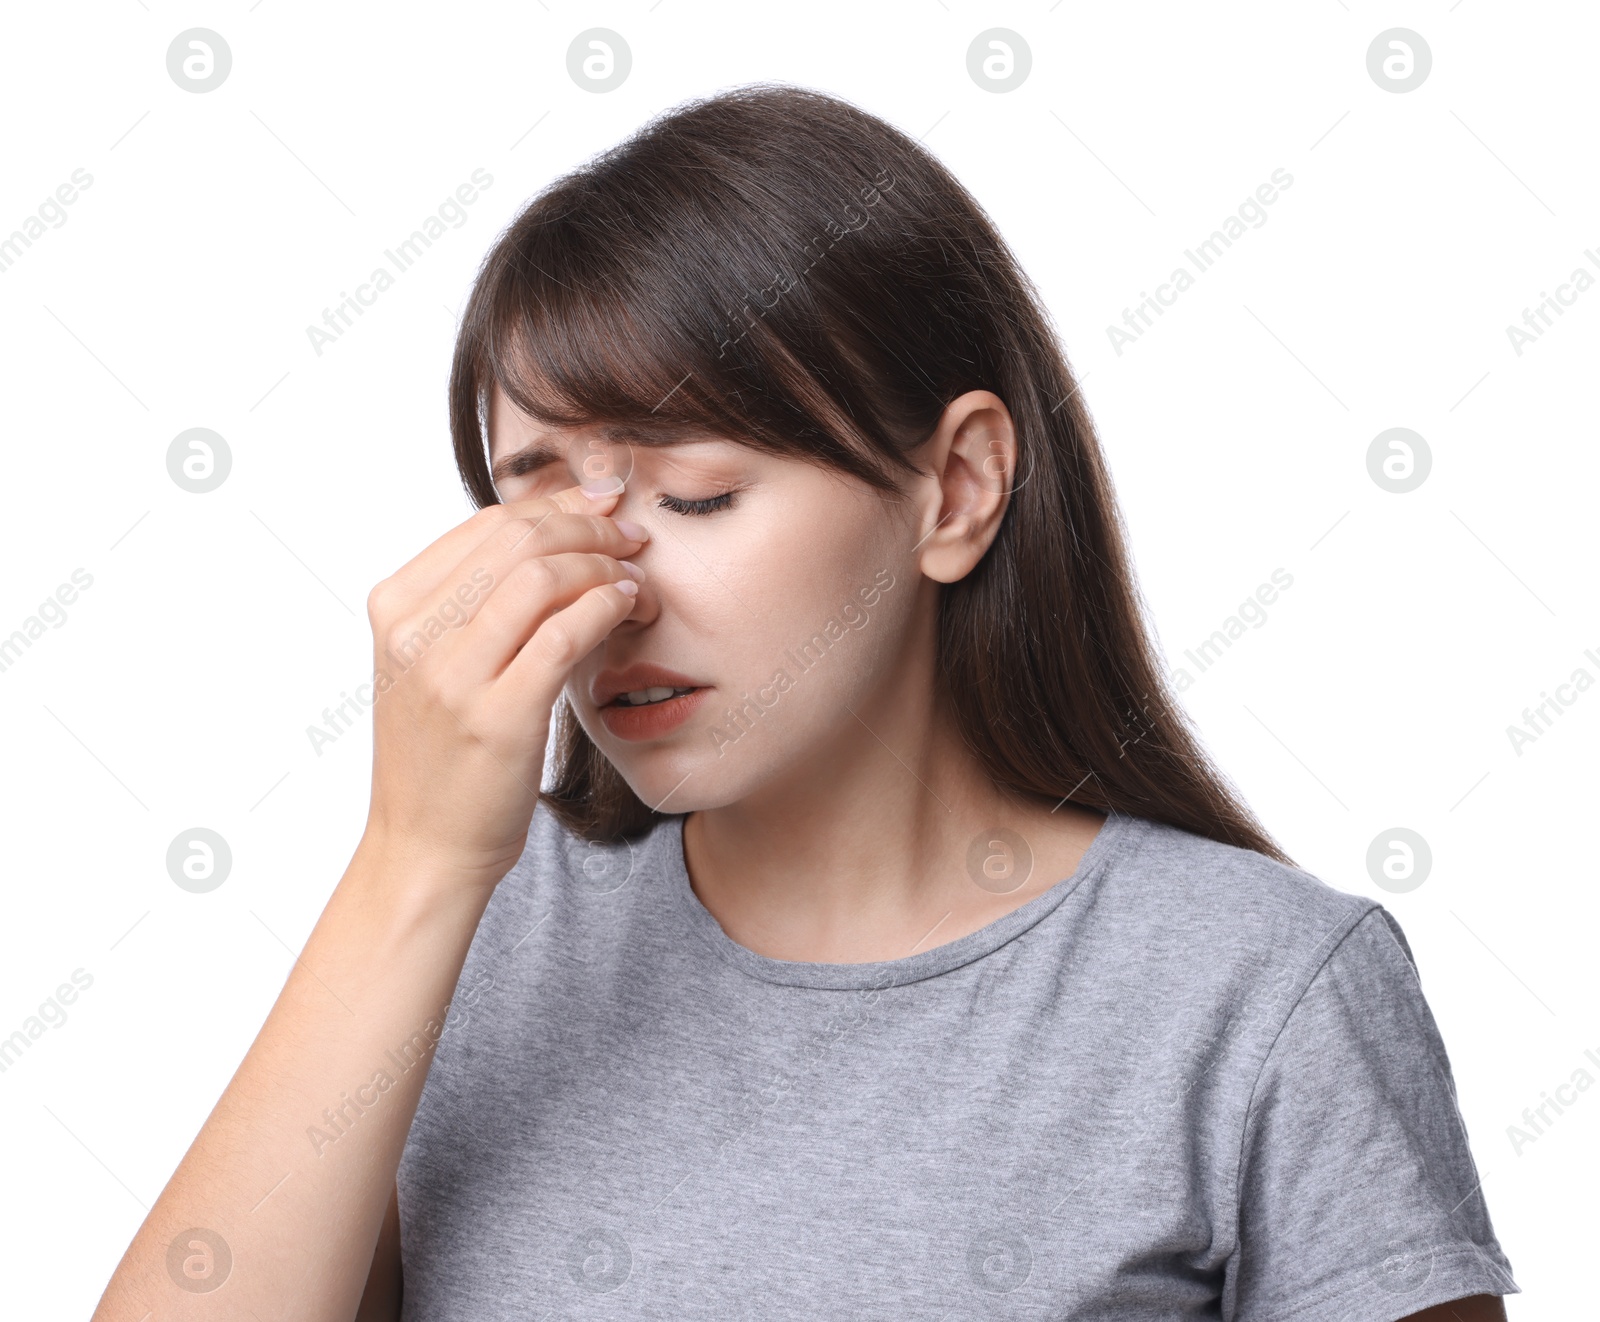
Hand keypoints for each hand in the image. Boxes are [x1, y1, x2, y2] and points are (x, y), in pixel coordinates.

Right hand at [359, 481, 645, 889]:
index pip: (486, 524)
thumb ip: (469, 603)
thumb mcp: (430, 666)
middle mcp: (415, 633)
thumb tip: (544, 535)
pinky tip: (627, 606)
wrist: (424, 849)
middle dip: (588, 525)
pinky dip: (605, 606)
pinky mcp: (498, 716)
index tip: (602, 504)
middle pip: (518, 538)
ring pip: (542, 576)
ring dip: (603, 563)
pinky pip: (565, 633)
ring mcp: (453, 675)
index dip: (556, 504)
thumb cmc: (441, 757)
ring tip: (632, 573)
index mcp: (395, 608)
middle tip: (630, 535)